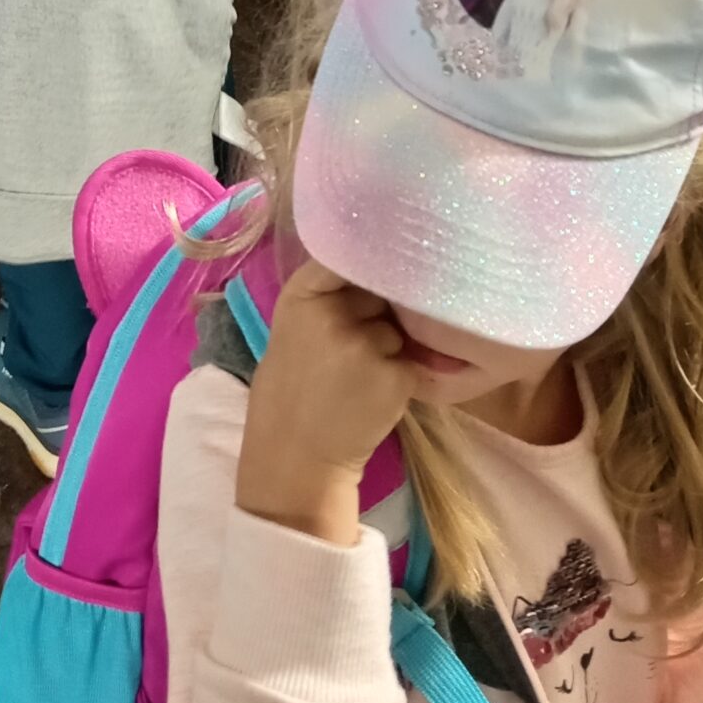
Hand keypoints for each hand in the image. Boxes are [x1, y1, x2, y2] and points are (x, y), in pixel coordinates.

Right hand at [235, 262, 417, 547]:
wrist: (296, 451)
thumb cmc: (293, 381)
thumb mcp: (296, 320)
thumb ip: (329, 289)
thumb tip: (378, 255)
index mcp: (303, 293)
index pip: (346, 252)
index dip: (362, 257)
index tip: (366, 267)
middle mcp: (335, 313)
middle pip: (380, 288)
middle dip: (377, 307)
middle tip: (351, 341)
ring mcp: (367, 345)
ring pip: (399, 326)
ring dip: (391, 344)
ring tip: (361, 372)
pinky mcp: (395, 376)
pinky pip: (410, 358)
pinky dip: (400, 374)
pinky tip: (375, 392)